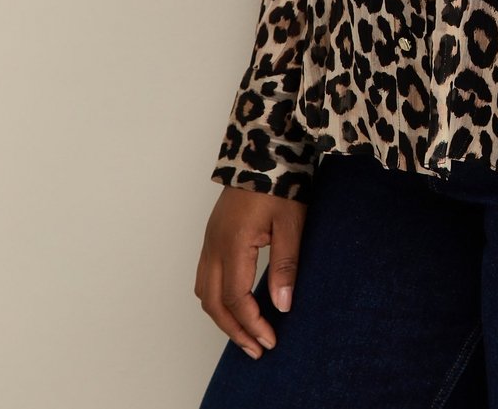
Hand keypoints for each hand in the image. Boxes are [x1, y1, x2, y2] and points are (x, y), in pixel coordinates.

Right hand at [194, 185, 307, 359]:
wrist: (264, 148)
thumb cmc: (280, 181)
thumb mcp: (292, 222)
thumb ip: (285, 264)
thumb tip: (282, 305)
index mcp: (233, 244)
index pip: (237, 299)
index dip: (252, 324)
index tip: (270, 341)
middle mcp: (214, 245)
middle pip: (214, 304)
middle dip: (235, 331)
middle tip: (257, 349)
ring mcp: (210, 240)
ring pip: (205, 292)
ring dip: (223, 317)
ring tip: (246, 333)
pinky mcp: (213, 234)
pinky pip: (205, 276)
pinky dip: (217, 298)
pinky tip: (235, 304)